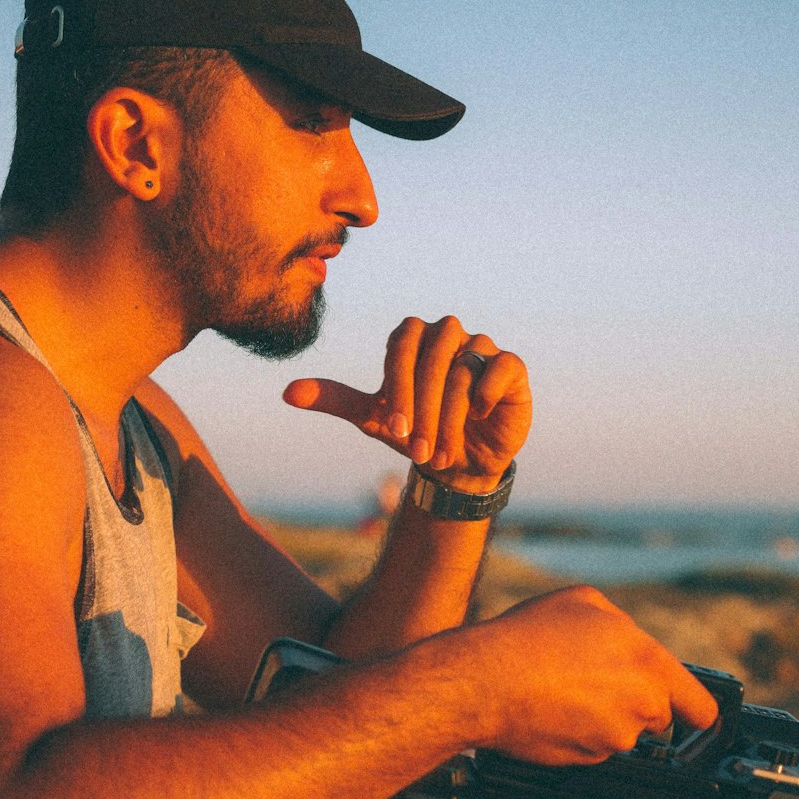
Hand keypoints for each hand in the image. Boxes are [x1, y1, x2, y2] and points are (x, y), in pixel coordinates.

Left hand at [283, 316, 532, 491]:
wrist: (459, 463)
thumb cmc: (415, 432)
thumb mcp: (372, 418)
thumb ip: (334, 399)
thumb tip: (286, 392)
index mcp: (413, 339)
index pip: (402, 345)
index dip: (398, 386)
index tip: (394, 429)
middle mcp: (447, 335)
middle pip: (433, 354)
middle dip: (423, 406)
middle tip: (418, 449)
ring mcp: (481, 349)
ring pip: (464, 367)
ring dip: (450, 414)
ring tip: (442, 453)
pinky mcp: (512, 367)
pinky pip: (502, 365)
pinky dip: (488, 391)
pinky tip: (479, 415)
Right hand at [473, 585, 719, 764]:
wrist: (483, 682)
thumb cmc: (527, 638)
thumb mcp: (584, 602)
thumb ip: (622, 624)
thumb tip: (630, 641)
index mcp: (649, 662)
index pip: (702, 707)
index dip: (700, 715)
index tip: (697, 718)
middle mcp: (641, 705)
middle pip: (659, 719)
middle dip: (638, 706)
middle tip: (599, 685)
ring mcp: (615, 737)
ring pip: (623, 733)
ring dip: (604, 718)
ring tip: (566, 692)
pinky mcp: (587, 758)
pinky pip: (594, 748)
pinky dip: (579, 734)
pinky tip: (553, 710)